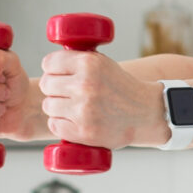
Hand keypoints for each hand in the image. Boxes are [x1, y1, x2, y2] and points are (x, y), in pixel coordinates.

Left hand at [39, 50, 170, 150]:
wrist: (146, 113)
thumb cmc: (121, 88)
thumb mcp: (102, 63)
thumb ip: (78, 61)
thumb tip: (48, 65)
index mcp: (89, 64)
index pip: (49, 63)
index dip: (52, 69)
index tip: (58, 74)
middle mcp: (85, 85)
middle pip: (47, 85)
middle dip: (54, 89)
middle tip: (68, 93)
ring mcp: (83, 110)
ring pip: (48, 106)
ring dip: (57, 108)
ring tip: (74, 108)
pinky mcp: (83, 132)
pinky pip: (54, 125)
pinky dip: (61, 124)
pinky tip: (74, 121)